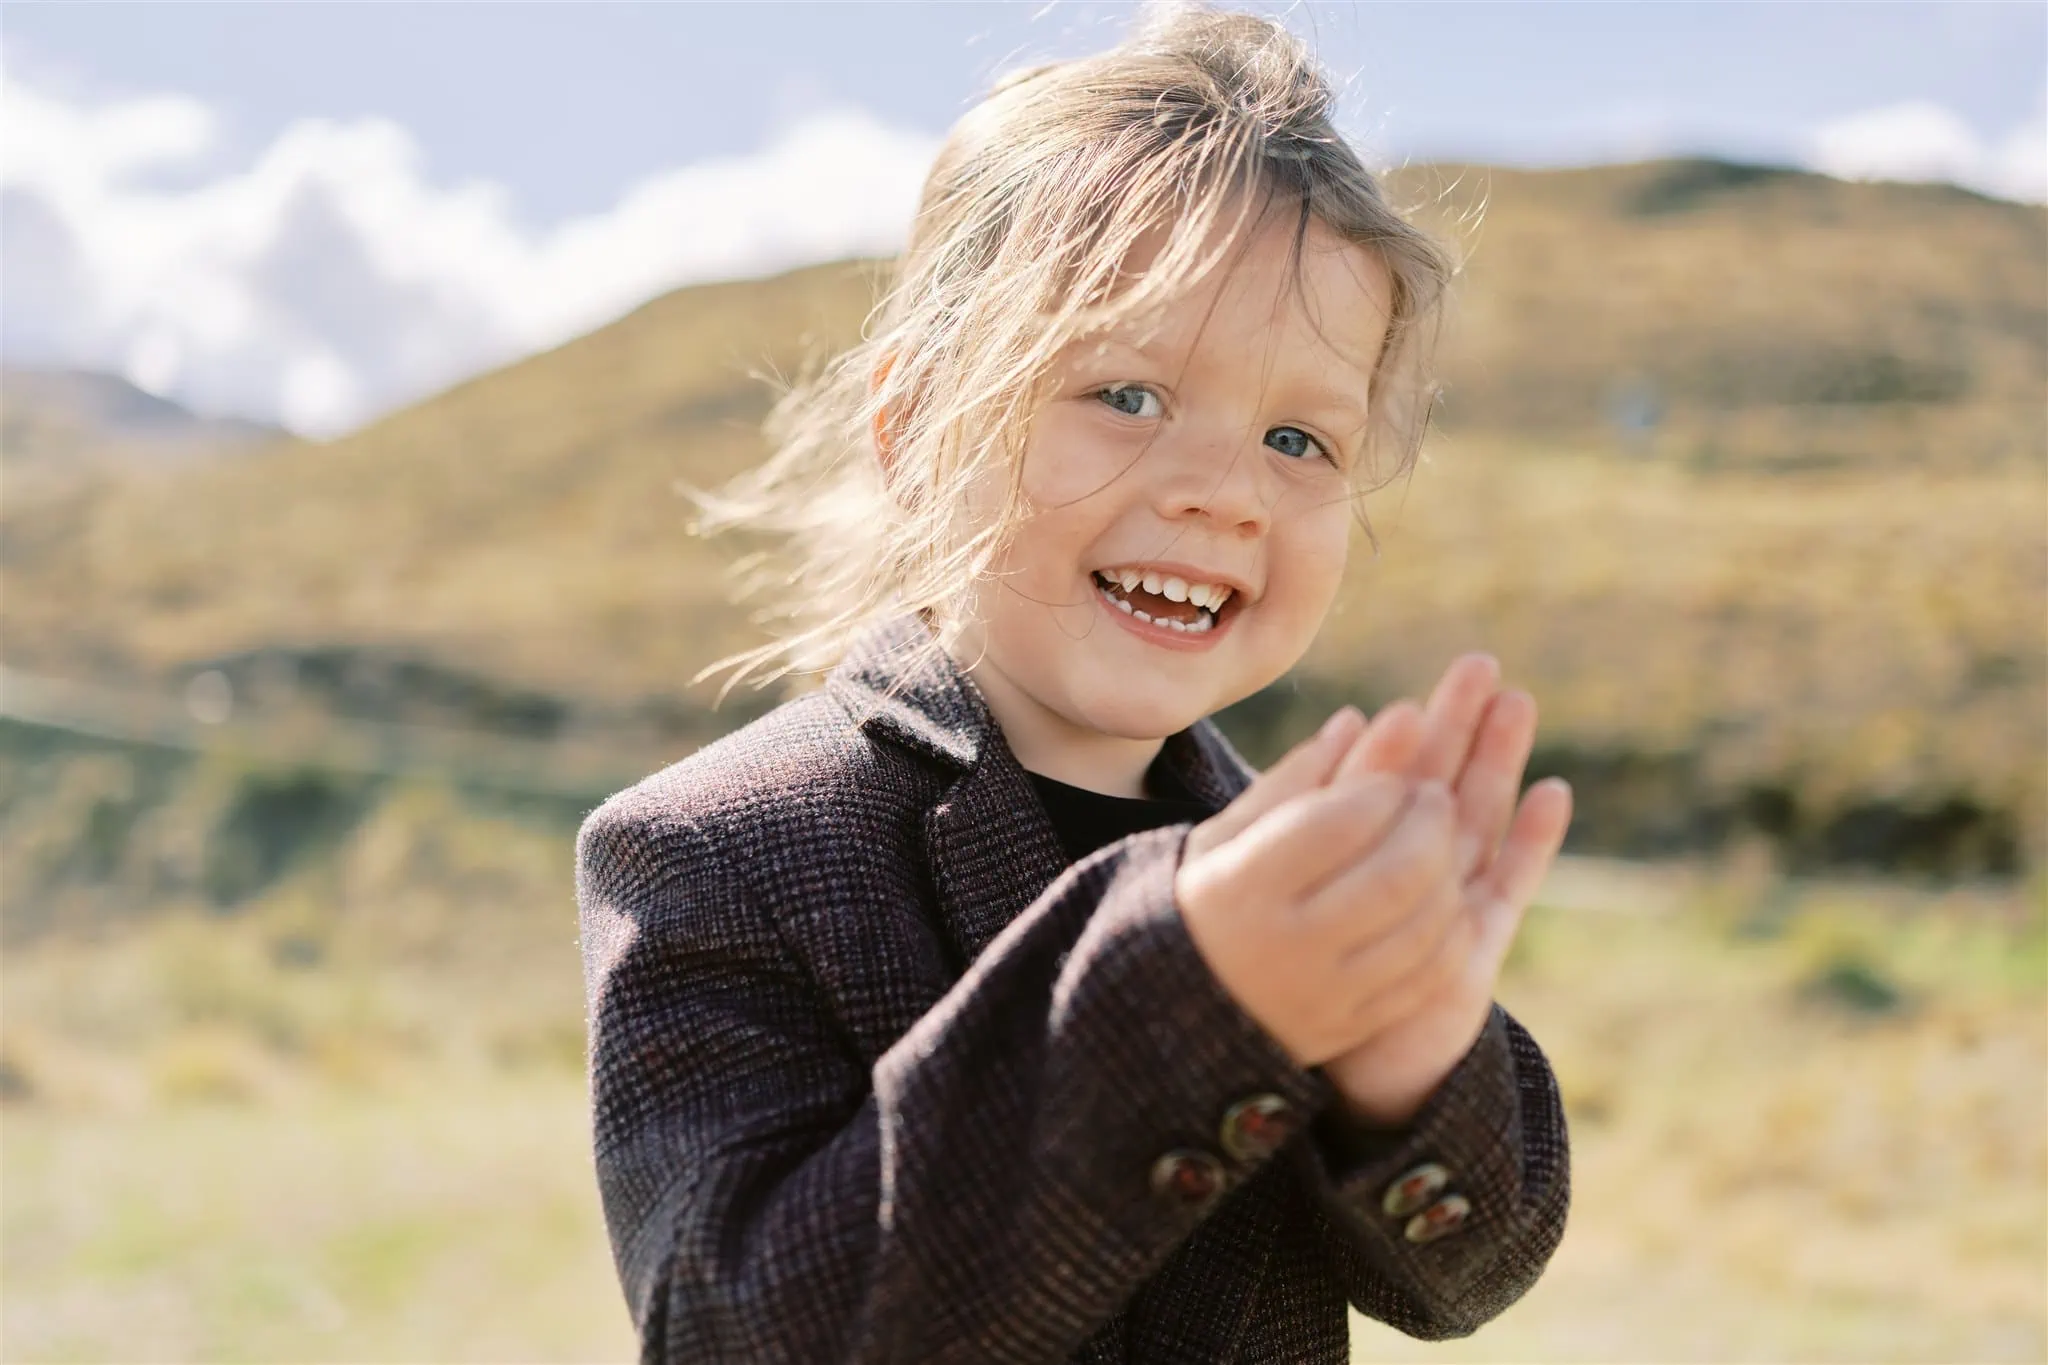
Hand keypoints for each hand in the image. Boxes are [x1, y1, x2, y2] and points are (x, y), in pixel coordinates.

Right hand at [1176, 709, 1464, 1072]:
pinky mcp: (1352, 1026)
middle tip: (1438, 794)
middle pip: (1393, 874)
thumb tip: (1357, 721)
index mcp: (1243, 885)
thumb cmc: (1210, 899)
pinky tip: (1447, 897)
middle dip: (1429, 825)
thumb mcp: (1227, 835)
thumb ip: (1292, 782)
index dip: (1382, 784)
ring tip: (1443, 841)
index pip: (1336, 823)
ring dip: (1449, 874)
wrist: (1186, 1011)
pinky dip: (1450, 930)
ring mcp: (1323, 993)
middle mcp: (1285, 943)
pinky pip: (1426, 977)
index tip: (1395, 766)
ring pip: (1421, 927)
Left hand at [1315, 655, 1572, 1126]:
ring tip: (1516, 704)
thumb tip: (1327, 742)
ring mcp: (1447, 909)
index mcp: (1355, 863)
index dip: (1394, 745)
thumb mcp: (1283, 895)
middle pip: (1436, 790)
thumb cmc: (1306, 986)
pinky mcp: (1476, 949)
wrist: (1347, 1075)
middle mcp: (1407, 879)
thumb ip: (1296, 823)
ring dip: (1498, 764)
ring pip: (1475, 822)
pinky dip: (1531, 841)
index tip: (1408, 695)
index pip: (1377, 791)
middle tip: (1477, 665)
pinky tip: (1552, 793)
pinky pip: (1508, 886)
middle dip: (1457, 729)